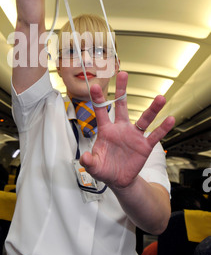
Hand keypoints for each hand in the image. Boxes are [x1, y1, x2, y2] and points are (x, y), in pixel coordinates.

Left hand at [80, 71, 174, 189]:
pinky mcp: (144, 146)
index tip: (94, 86)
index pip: (101, 111)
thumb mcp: (94, 166)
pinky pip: (154, 135)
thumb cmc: (105, 168)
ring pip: (144, 119)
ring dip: (152, 109)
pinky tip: (170, 119)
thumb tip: (84, 158)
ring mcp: (133, 136)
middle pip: (122, 106)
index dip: (97, 99)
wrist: (118, 180)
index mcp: (106, 130)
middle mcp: (121, 128)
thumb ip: (89, 161)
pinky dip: (163, 128)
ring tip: (160, 98)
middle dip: (122, 90)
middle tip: (123, 74)